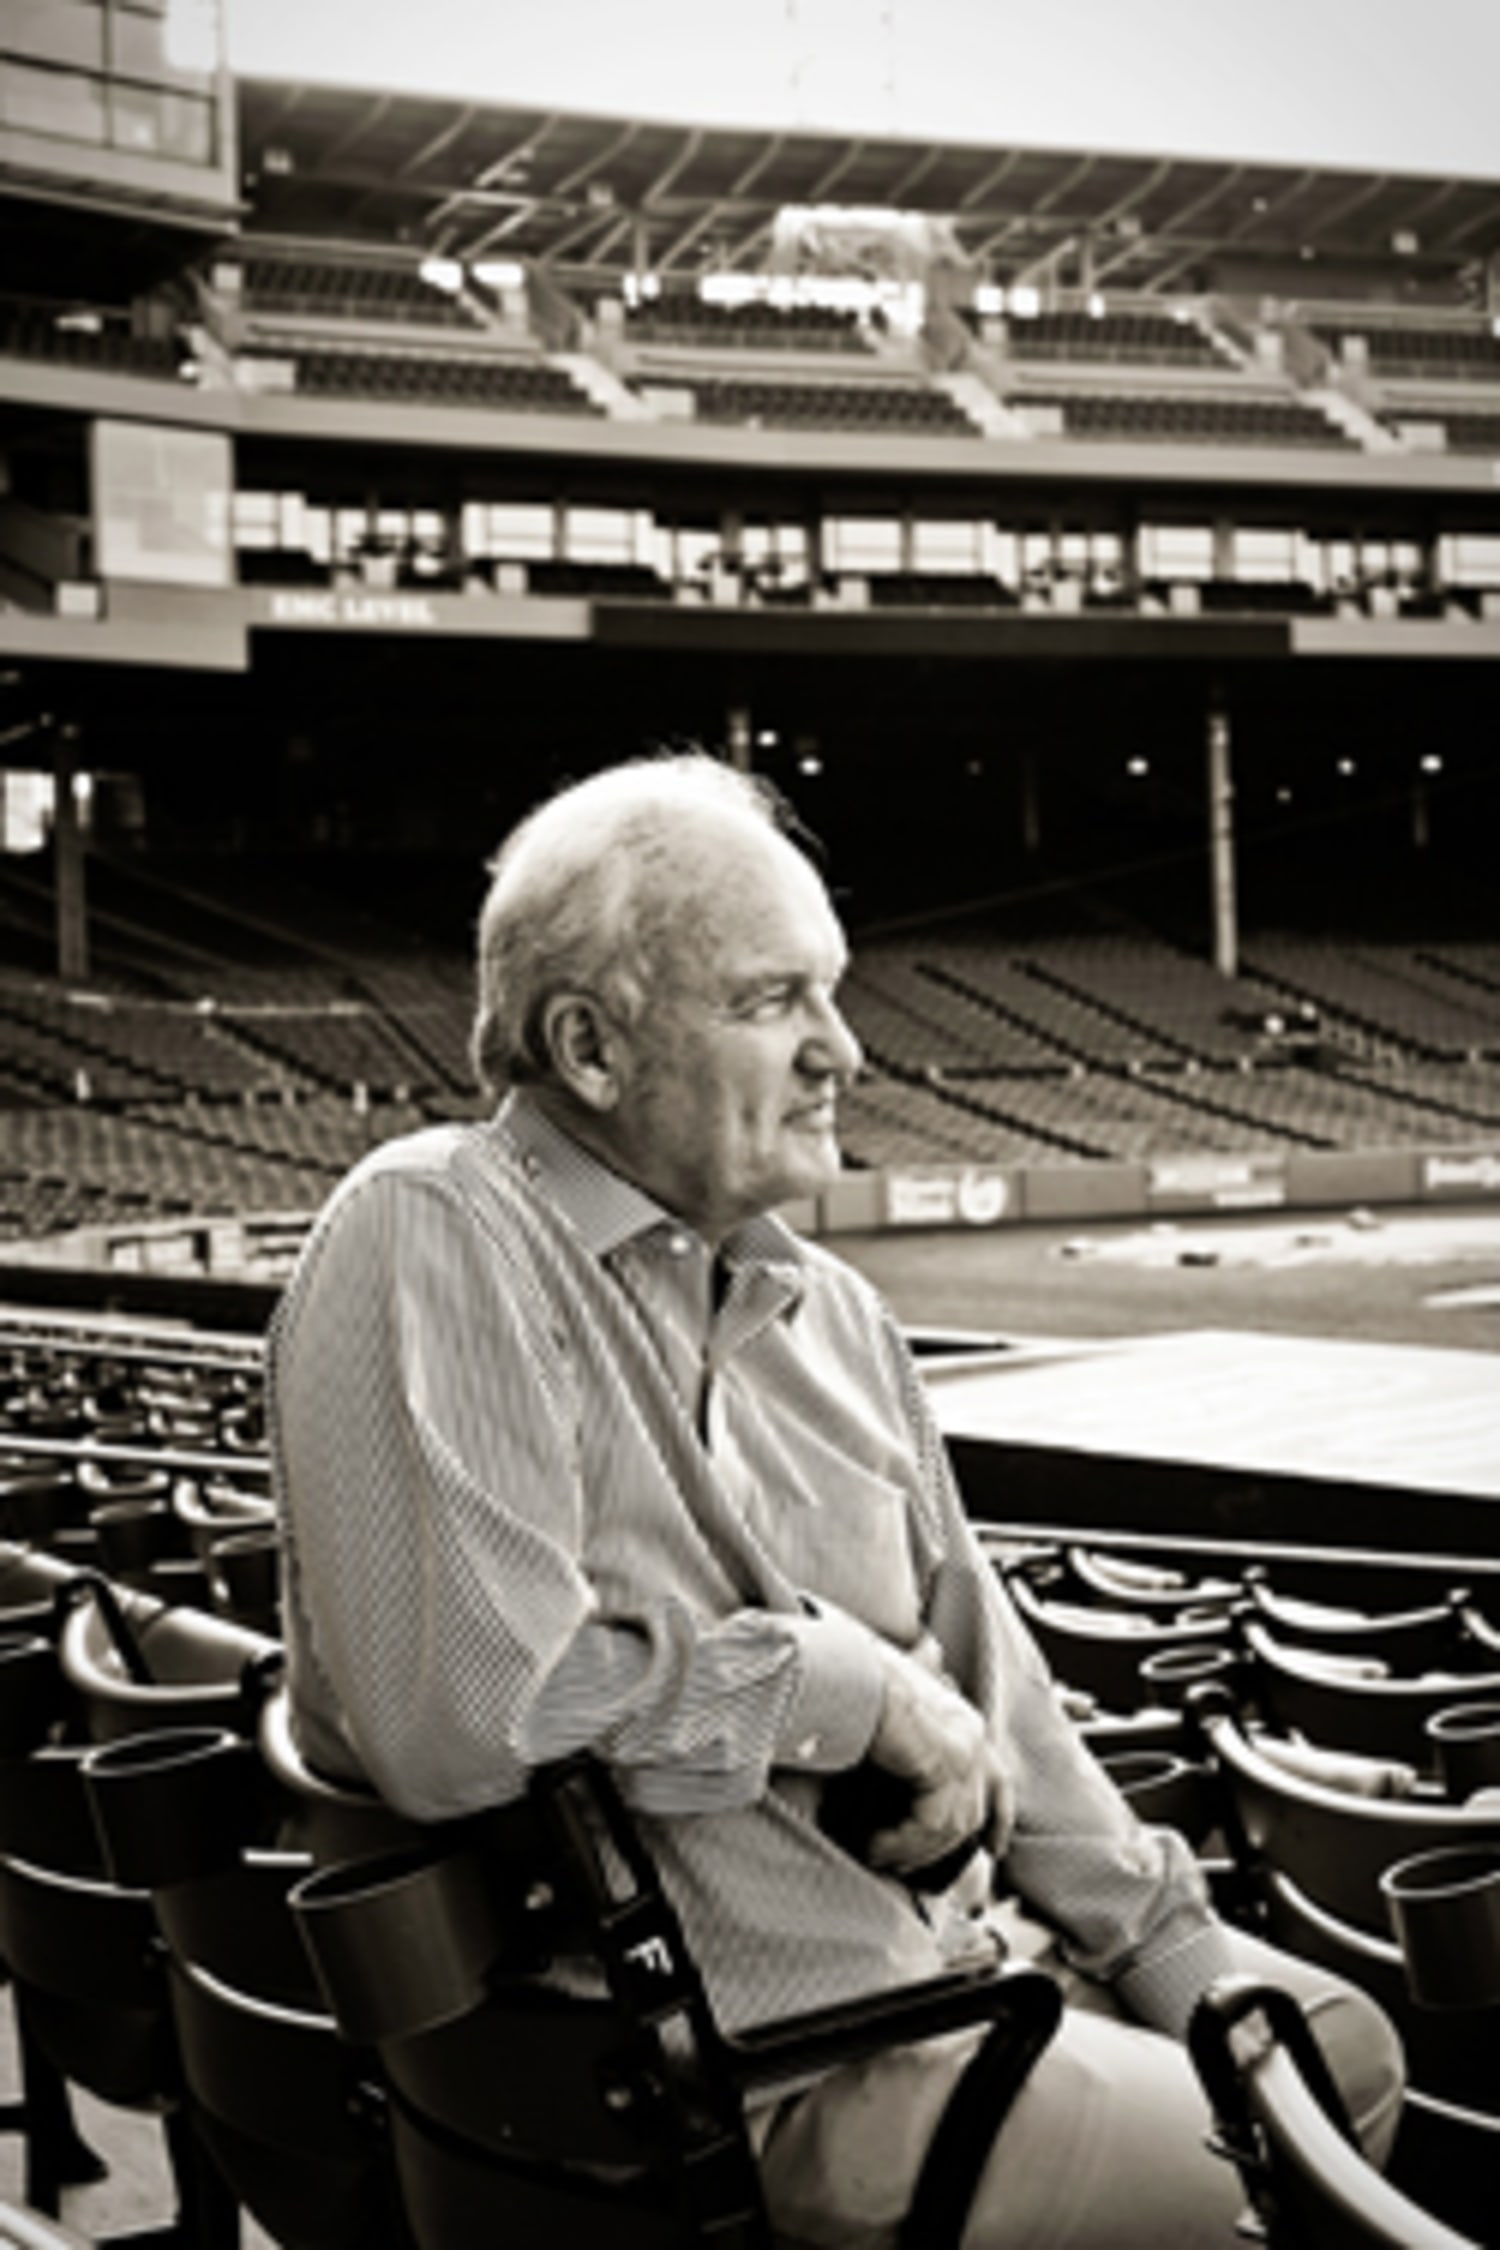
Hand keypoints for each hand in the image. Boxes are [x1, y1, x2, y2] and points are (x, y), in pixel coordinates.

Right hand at [865, 1646, 1011, 1876]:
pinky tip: (871, 1847)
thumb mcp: (892, 1719)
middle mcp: (970, 1733)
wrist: (841, 1673)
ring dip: (910, 1850)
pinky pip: (931, 1824)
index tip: (994, 1850)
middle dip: (941, 1849)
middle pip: (972, 1813)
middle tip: (902, 1869)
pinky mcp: (945, 1762)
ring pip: (951, 1826)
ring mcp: (962, 1748)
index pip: (997, 1780)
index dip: (999, 1818)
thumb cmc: (856, 1688)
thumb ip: (909, 1739)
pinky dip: (899, 1843)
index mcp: (962, 1722)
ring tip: (875, 1856)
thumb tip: (905, 1746)